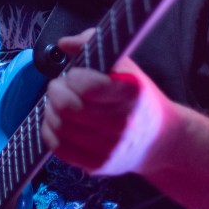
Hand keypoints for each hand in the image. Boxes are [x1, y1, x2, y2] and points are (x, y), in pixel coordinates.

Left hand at [41, 31, 169, 175]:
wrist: (159, 140)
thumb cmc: (138, 98)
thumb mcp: (125, 67)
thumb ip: (94, 45)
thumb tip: (65, 43)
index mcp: (131, 95)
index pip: (88, 86)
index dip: (73, 76)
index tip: (75, 73)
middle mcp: (121, 124)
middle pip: (67, 106)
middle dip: (56, 90)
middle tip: (61, 86)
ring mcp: (108, 148)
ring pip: (58, 126)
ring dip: (51, 109)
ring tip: (61, 102)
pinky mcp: (97, 165)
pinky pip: (57, 147)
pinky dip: (50, 129)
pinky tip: (58, 120)